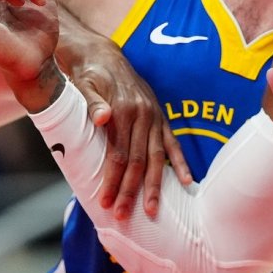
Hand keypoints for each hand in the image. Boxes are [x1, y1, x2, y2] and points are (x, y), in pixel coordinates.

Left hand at [56, 16, 191, 219]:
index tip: (106, 203)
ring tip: (153, 209)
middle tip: (124, 215)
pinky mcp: (161, 118)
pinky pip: (173, 143)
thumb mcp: (84, 85)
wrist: (104, 56)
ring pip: (157, 156)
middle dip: (131, 190)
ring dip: (155, 184)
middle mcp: (143, 115)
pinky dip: (181, 162)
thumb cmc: (89, 76)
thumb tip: (102, 117)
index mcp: (124, 110)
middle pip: (138, 160)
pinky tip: (188, 182)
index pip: (119, 154)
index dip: (113, 180)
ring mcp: (155, 117)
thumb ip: (93, 103)